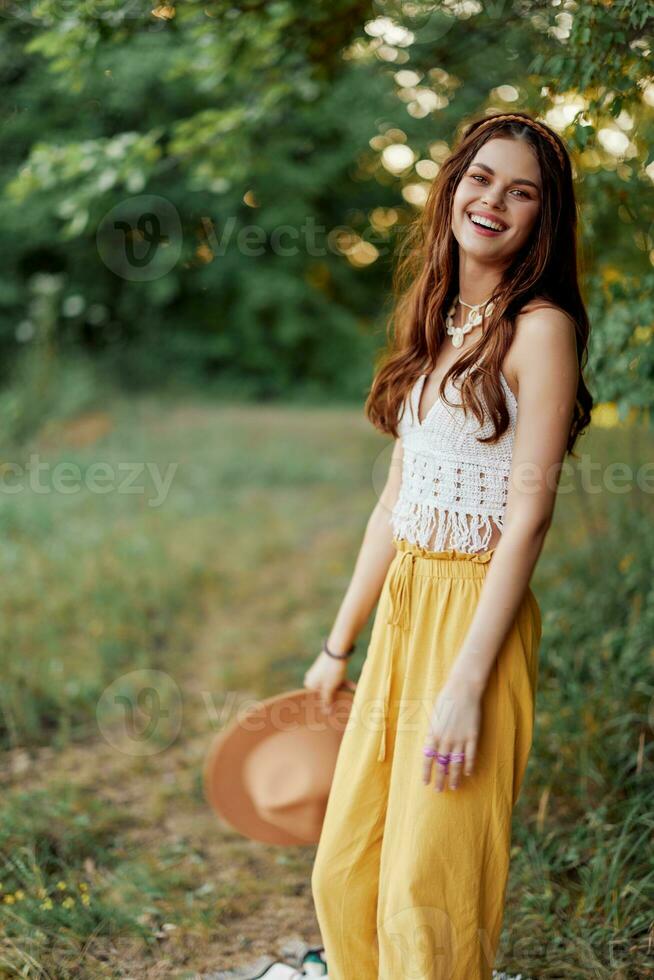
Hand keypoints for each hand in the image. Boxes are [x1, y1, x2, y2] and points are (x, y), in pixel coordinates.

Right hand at [303, 648, 347, 713]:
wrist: (338, 650)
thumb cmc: (331, 671)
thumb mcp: (330, 689)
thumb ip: (327, 701)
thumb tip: (326, 713)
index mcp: (309, 684)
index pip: (316, 699)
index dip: (325, 705)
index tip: (332, 713)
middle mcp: (313, 678)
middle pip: (325, 692)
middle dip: (335, 698)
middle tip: (342, 706)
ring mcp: (321, 672)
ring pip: (332, 685)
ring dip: (341, 690)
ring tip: (350, 696)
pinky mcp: (329, 668)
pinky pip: (336, 678)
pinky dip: (344, 682)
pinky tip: (354, 686)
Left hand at [422, 677, 480, 791]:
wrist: (462, 689)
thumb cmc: (445, 699)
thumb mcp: (434, 716)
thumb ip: (433, 733)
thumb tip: (430, 746)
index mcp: (433, 734)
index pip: (427, 759)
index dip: (426, 772)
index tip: (425, 782)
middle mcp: (446, 740)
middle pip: (441, 765)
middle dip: (439, 779)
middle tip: (439, 790)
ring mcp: (460, 739)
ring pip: (456, 764)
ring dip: (454, 777)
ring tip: (453, 787)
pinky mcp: (472, 736)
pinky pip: (470, 755)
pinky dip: (469, 765)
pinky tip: (467, 773)